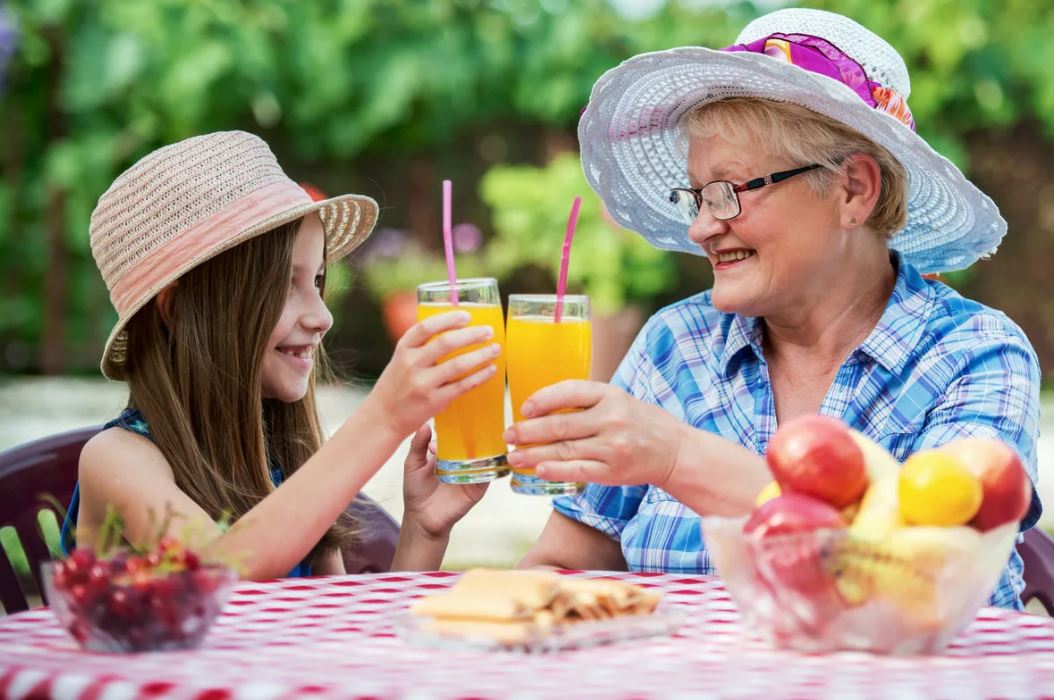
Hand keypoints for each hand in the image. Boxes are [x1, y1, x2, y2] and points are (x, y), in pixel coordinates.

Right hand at [370, 311, 500, 438]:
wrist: (384, 417)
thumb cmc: (397, 384)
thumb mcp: (401, 359)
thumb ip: (421, 346)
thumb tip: (456, 329)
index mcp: (403, 349)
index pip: (426, 327)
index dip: (448, 319)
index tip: (467, 316)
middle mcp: (411, 364)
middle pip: (445, 343)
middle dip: (471, 335)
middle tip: (488, 331)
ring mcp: (422, 384)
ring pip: (458, 365)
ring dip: (480, 355)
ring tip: (495, 349)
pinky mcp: (433, 402)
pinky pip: (462, 386)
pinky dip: (479, 376)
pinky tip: (490, 370)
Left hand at [401, 424, 487, 538]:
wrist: (421, 518)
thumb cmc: (415, 491)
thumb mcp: (413, 464)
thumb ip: (418, 445)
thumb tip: (426, 425)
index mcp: (447, 455)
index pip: (456, 437)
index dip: (455, 430)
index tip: (451, 425)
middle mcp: (461, 463)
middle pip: (473, 445)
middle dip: (474, 435)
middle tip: (474, 423)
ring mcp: (471, 474)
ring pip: (483, 458)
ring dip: (484, 449)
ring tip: (481, 438)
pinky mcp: (477, 488)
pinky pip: (487, 475)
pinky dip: (488, 466)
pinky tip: (484, 458)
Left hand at [502, 380, 689, 487]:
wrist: (675, 451)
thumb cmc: (640, 422)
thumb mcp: (618, 399)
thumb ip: (586, 401)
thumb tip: (540, 407)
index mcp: (610, 394)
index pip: (568, 391)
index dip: (542, 399)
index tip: (524, 408)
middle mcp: (611, 419)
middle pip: (560, 424)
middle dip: (528, 431)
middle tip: (508, 435)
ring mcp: (613, 447)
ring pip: (564, 450)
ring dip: (533, 454)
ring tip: (514, 457)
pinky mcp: (614, 472)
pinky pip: (578, 471)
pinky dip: (555, 470)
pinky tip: (538, 470)